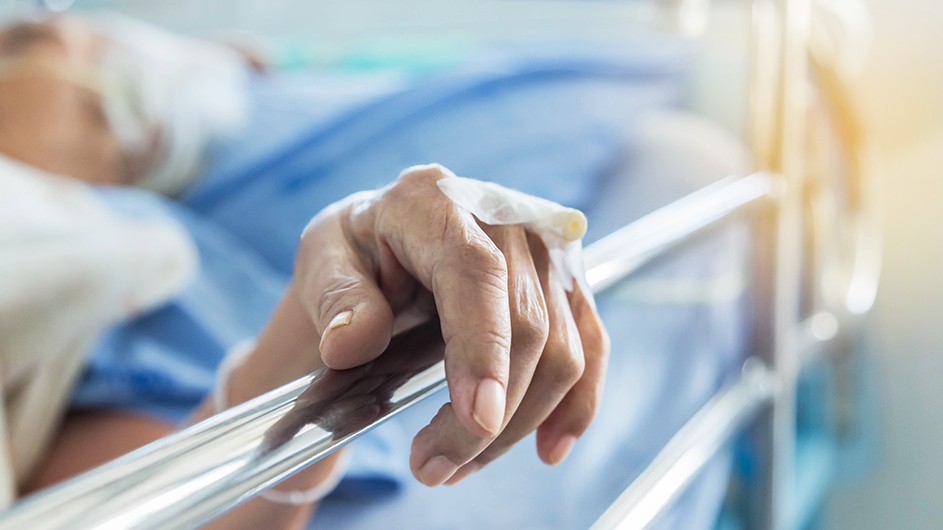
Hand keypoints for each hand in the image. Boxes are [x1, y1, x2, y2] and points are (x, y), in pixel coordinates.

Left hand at [291, 164, 609, 485]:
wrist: (387, 242)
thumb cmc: (356, 251)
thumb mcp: (322, 259)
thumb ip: (336, 297)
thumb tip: (351, 341)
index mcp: (433, 200)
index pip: (474, 272)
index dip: (482, 347)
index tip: (478, 418)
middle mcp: (503, 214)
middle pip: (526, 323)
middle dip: (487, 417)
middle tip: (432, 468)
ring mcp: (544, 248)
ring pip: (561, 350)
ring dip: (517, 425)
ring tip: (456, 464)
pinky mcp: (566, 282)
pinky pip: (590, 347)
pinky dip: (574, 405)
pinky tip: (547, 448)